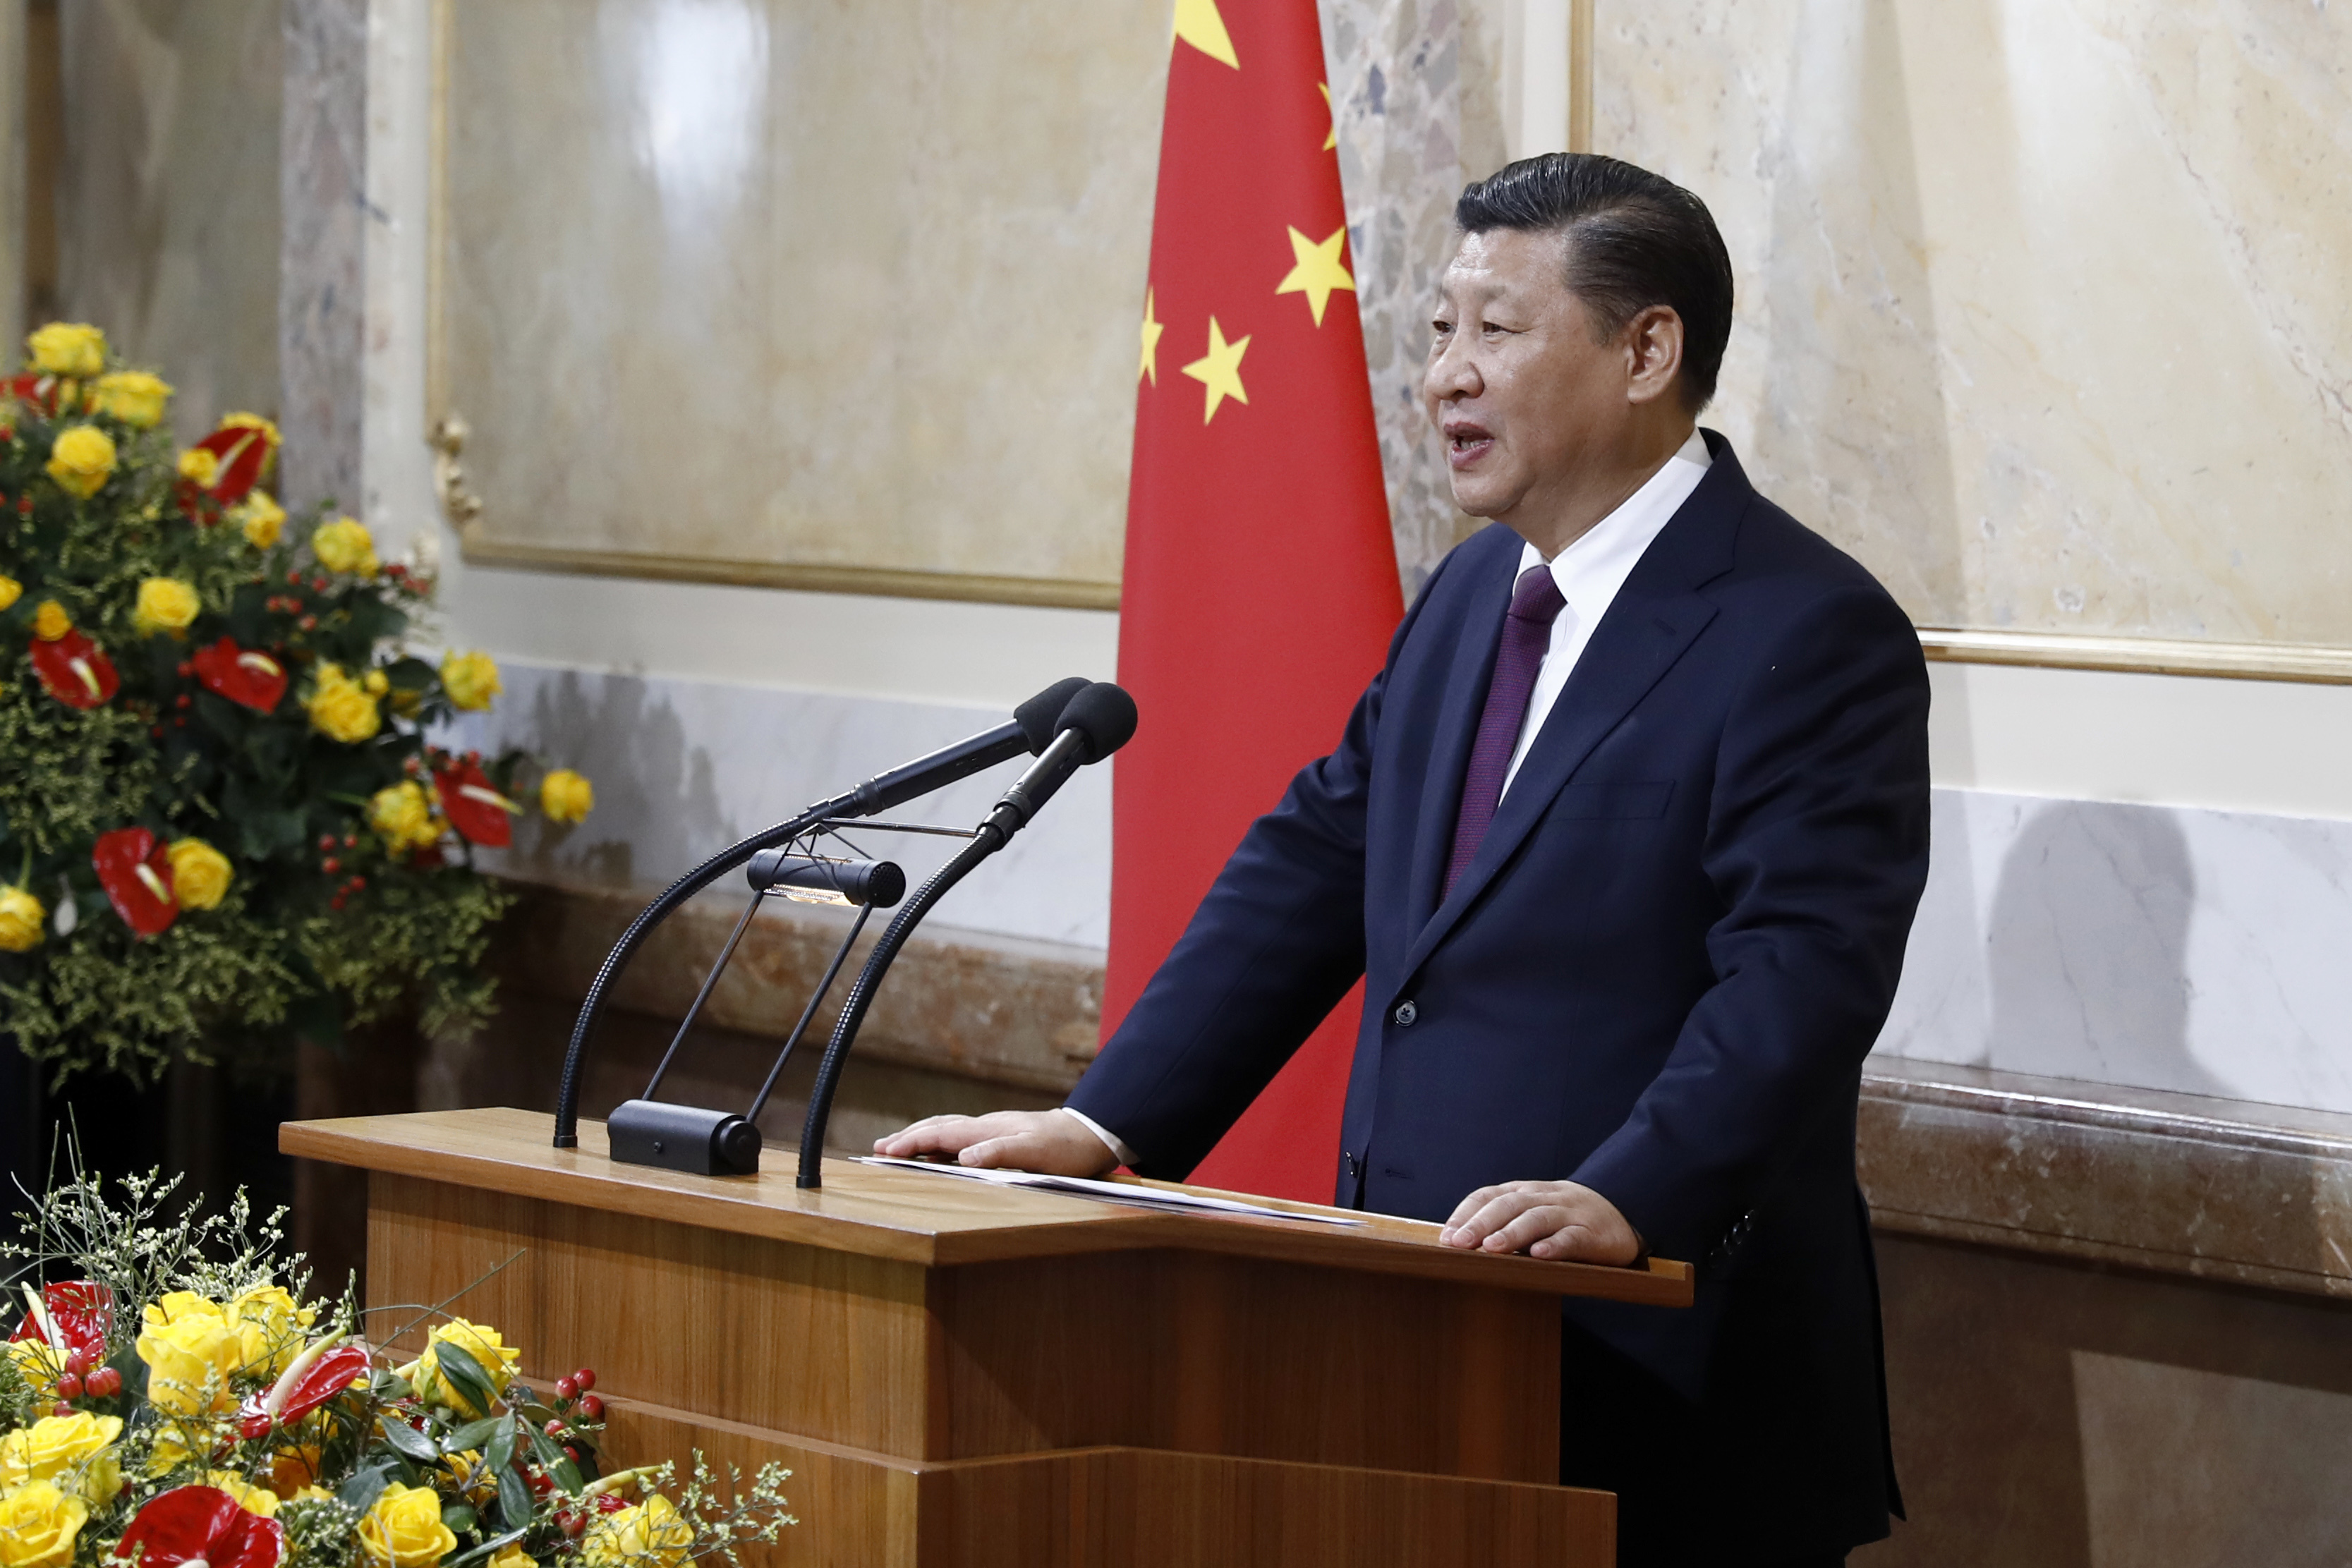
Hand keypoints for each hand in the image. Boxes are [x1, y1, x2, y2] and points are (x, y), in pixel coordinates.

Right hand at [870, 1109, 1118, 1176]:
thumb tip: (962, 1156)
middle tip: (878, 1149)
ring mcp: (993, 1129)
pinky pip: (960, 1135)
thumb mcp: (1036, 1153)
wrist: (1091, 1134)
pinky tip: (938, 1150)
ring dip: (920, 1136)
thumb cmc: (1066, 1149)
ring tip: (898, 1146)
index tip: (884, 1152)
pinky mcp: (1001, 1135)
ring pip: (947, 1129)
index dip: (911, 1143)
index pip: (941, 1134)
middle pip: (938, 1127)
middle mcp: (986, 1126)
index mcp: (989, 1130)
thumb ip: (999, 1153)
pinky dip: (939, 1140)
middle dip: (906, 1138)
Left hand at [1439, 1179, 1642, 1264]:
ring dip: (1512, 1232)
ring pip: (1538, 1217)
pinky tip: (1540, 1255)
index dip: (1466, 1213)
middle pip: (1509, 1204)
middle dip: (1480, 1223)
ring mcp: (1570, 1213)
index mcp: (1525, 1191)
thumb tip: (1459, 1244)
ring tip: (1491, 1248)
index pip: (1489, 1195)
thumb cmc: (1565, 1217)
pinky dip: (1556, 1245)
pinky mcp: (1594, 1233)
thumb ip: (1503, 1221)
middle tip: (1458, 1244)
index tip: (1446, 1236)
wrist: (1623, 1208)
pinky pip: (1573, 1237)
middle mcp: (1544, 1197)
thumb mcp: (1533, 1210)